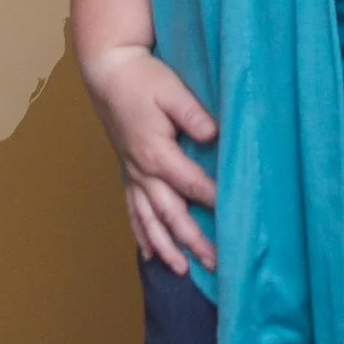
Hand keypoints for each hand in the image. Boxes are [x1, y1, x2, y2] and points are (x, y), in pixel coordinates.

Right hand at [79, 42, 217, 272]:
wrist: (108, 72)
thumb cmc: (142, 79)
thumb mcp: (172, 91)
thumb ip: (194, 115)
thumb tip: (213, 136)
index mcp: (156, 153)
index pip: (191, 184)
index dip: (214, 201)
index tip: (236, 218)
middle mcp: (142, 170)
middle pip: (170, 213)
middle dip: (192, 240)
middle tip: (214, 263)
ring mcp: (133, 174)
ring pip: (148, 219)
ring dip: (165, 246)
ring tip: (180, 270)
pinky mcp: (128, 172)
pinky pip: (132, 210)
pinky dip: (141, 233)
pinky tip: (149, 253)